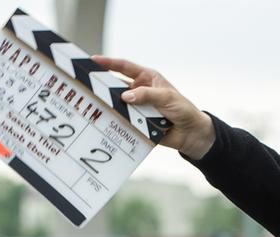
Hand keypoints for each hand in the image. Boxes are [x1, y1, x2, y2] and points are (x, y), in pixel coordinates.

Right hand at [91, 55, 215, 159]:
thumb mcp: (166, 98)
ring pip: (118, 104)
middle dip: (103, 85)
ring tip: (94, 104)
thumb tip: (125, 96)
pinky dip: (116, 121)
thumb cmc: (183, 110)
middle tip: (88, 84)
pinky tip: (105, 122)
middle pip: (117, 86)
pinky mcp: (137, 123)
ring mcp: (137, 107)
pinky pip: (123, 121)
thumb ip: (147, 95)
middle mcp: (139, 91)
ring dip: (109, 105)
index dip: (109, 63)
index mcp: (147, 78)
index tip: (94, 59)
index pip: (125, 67)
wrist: (191, 134)